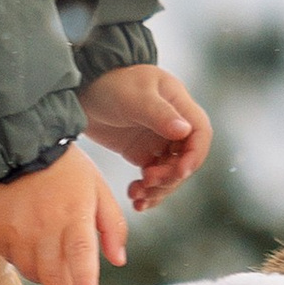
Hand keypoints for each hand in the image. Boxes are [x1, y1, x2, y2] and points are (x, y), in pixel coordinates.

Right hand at [0, 144, 127, 284]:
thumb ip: (113, 226)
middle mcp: (43, 224)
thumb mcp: (98, 190)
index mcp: (73, 214)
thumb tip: (118, 261)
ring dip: (46, 276)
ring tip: (54, 259)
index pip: (79, 252)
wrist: (19, 146)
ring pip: (31, 271)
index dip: (82, 280)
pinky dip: (23, 258)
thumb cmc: (66, 171)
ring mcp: (16, 229)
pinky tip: (30, 242)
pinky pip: (11, 258)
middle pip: (53, 274)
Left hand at [77, 64, 213, 212]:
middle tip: (148, 181)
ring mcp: (160, 141)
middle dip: (170, 176)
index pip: (201, 133)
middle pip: (187, 159)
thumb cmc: (110, 84)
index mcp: (179, 105)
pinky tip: (136, 200)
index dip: (194, 155)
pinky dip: (148, 192)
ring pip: (171, 173)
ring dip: (158, 189)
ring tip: (137, 195)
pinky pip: (154, 178)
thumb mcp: (134, 97)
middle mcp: (174, 125)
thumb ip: (160, 114)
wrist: (82, 90)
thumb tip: (184, 131)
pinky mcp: (144, 154)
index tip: (179, 171)